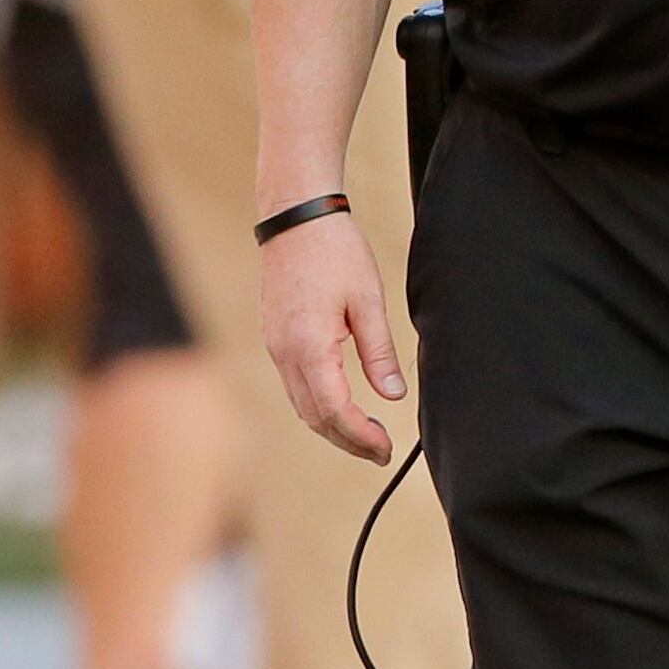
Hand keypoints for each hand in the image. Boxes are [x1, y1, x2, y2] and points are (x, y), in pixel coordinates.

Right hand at [260, 207, 405, 463]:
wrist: (295, 217)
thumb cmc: (335, 251)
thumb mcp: (368, 299)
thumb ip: (379, 352)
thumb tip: (393, 395)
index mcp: (309, 346)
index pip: (334, 411)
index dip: (361, 436)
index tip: (386, 448)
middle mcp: (284, 353)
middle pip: (314, 417)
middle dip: (347, 440)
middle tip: (381, 451)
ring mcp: (275, 346)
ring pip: (301, 404)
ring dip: (331, 426)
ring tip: (366, 435)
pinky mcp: (275, 338)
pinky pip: (294, 385)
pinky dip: (317, 405)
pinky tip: (341, 405)